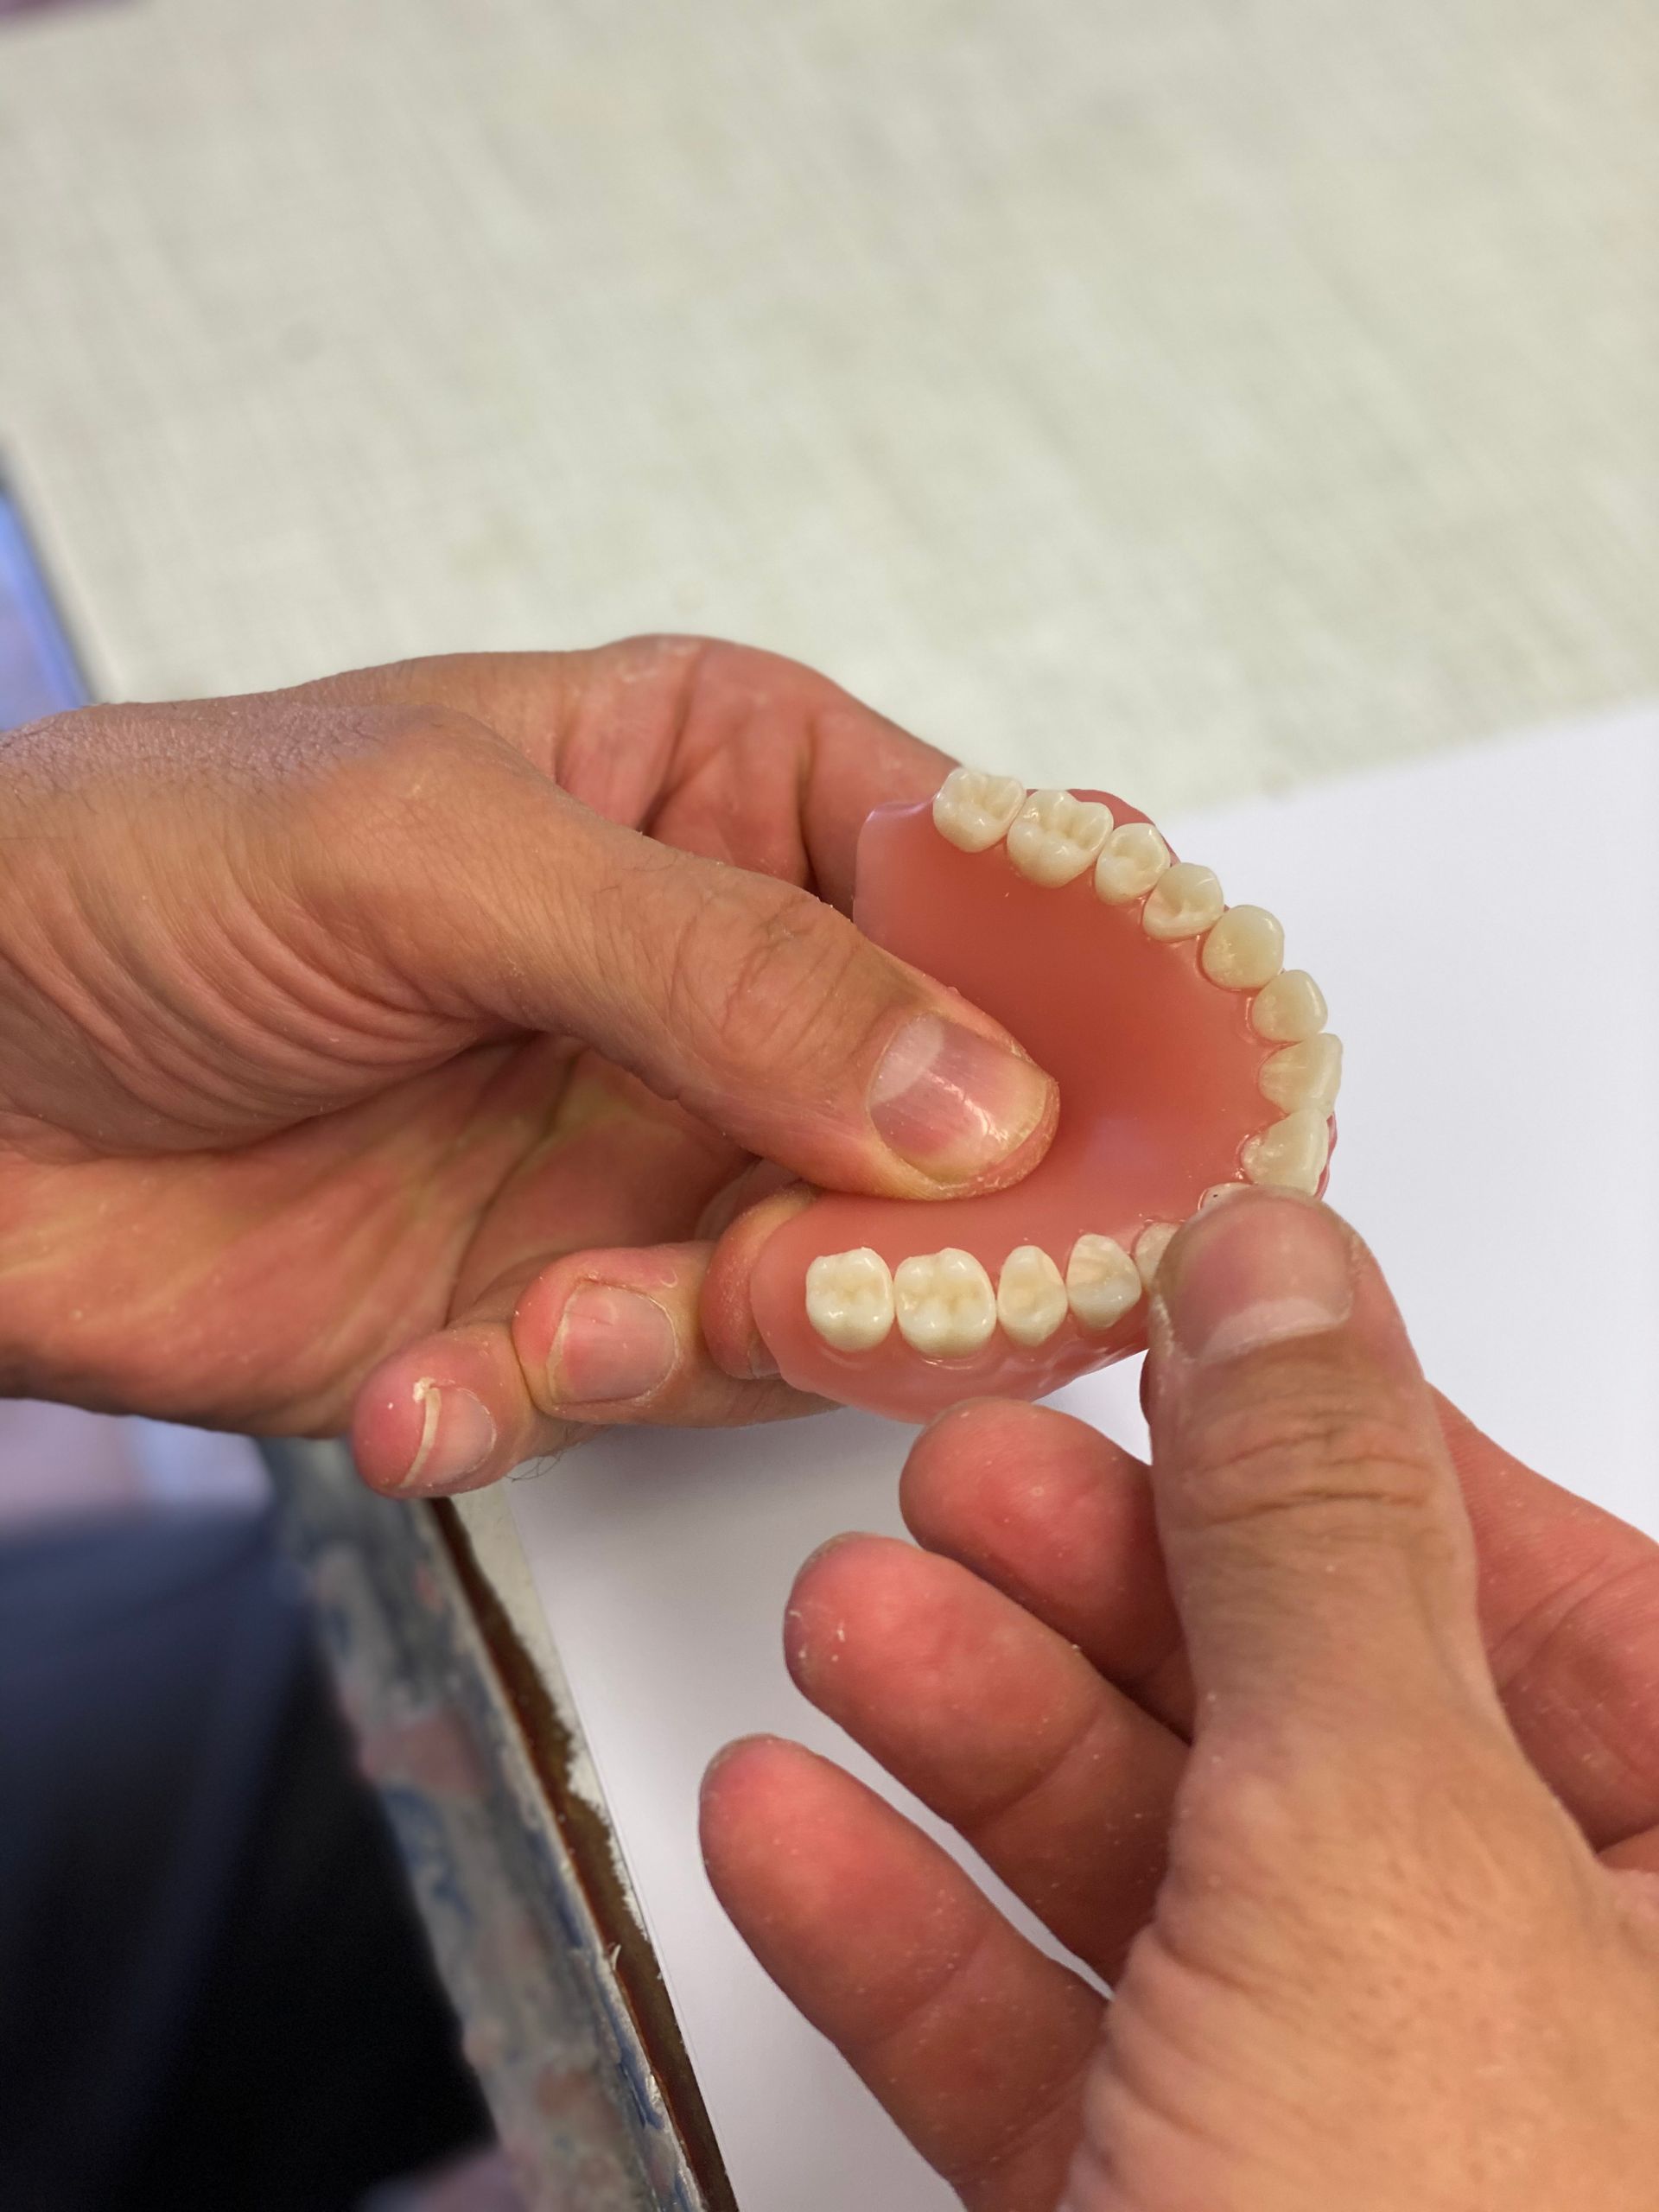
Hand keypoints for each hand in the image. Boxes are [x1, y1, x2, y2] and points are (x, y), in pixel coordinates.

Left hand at [0, 639, 1054, 1486]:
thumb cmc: (136, 877)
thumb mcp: (433, 853)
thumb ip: (719, 967)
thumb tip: (982, 1097)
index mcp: (731, 787)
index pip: (997, 888)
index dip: (1097, 1002)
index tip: (1158, 1117)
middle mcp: (730, 981)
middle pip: (956, 1122)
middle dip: (906, 1231)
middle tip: (807, 1279)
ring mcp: (653, 1152)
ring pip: (827, 1287)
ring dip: (701, 1336)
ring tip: (555, 1326)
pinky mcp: (561, 1306)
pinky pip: (648, 1393)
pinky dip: (548, 1412)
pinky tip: (422, 1391)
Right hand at [703, 1192, 1658, 2209]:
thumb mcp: (1385, 1861)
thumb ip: (1316, 1541)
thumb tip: (1281, 1276)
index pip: (1547, 1597)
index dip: (1344, 1449)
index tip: (1176, 1330)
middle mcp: (1559, 2027)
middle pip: (1317, 1726)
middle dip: (1101, 1592)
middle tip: (963, 1477)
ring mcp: (1370, 2144)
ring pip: (1163, 1879)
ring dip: (974, 1737)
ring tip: (844, 1619)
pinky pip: (1051, 2058)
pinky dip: (910, 1943)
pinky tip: (792, 1832)